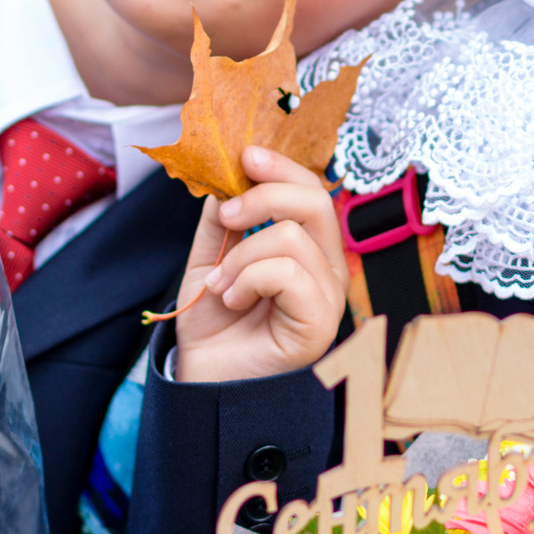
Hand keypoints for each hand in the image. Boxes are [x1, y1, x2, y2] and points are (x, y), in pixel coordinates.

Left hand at [171, 147, 347, 382]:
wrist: (204, 378)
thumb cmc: (215, 324)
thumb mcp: (209, 259)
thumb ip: (221, 220)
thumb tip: (228, 178)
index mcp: (307, 245)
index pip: (310, 189)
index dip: (281, 166)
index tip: (245, 155)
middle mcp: (326, 265)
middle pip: (314, 201)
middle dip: (262, 196)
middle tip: (226, 218)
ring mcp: (328, 293)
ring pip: (290, 237)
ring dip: (240, 257)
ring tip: (222, 285)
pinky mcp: (321, 320)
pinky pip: (287, 272)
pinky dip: (249, 279)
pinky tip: (234, 300)